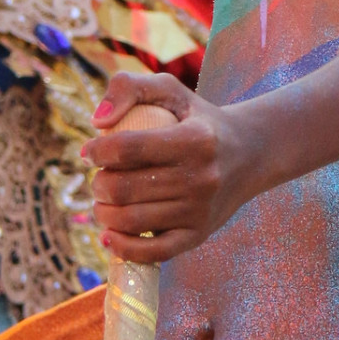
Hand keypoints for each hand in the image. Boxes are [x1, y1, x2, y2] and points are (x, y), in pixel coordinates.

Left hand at [80, 70, 258, 261]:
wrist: (249, 154)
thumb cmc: (198, 119)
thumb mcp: (170, 89)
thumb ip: (128, 87)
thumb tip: (97, 122)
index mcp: (194, 139)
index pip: (127, 148)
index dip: (97, 151)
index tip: (89, 152)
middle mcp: (201, 178)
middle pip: (124, 188)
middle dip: (97, 184)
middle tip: (99, 178)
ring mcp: (200, 210)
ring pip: (131, 221)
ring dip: (103, 212)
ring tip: (103, 201)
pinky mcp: (199, 235)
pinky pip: (153, 253)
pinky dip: (122, 248)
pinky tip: (108, 236)